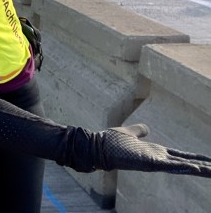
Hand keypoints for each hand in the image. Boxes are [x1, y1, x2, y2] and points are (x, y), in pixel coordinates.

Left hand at [96, 124, 210, 175]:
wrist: (98, 146)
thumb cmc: (111, 142)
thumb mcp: (130, 133)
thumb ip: (139, 131)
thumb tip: (146, 128)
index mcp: (156, 152)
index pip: (181, 156)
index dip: (196, 159)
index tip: (210, 162)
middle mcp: (158, 158)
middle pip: (187, 163)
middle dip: (204, 167)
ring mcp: (155, 162)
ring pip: (182, 166)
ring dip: (199, 170)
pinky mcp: (149, 163)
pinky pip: (170, 166)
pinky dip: (183, 167)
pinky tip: (196, 169)